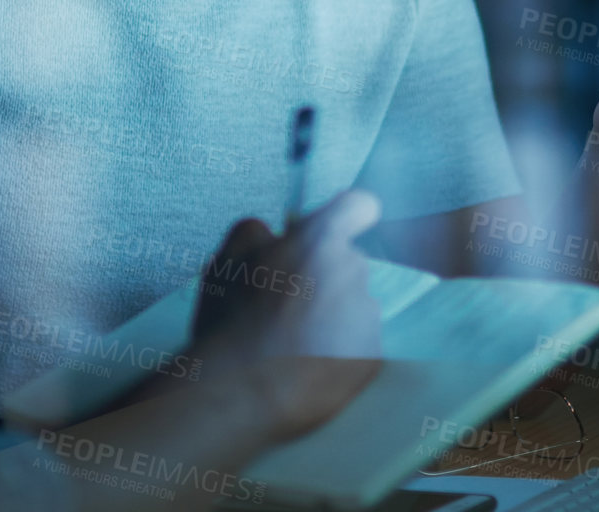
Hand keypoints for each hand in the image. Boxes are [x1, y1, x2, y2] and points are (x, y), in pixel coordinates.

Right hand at [190, 190, 383, 439]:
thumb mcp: (227, 258)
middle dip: (325, 278)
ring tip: (293, 345)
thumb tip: (277, 232)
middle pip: (349, 263)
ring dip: (331, 317)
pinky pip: (358, 345)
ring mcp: (367, 316)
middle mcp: (355, 271)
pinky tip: (307, 368)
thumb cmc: (232, 318)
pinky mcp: (372, 358)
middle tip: (288, 306)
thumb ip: (257, 232)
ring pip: (353, 306)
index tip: (332, 233)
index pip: (358, 206)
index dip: (347, 215)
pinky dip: (338, 353)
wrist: (245, 393)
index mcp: (321, 239)